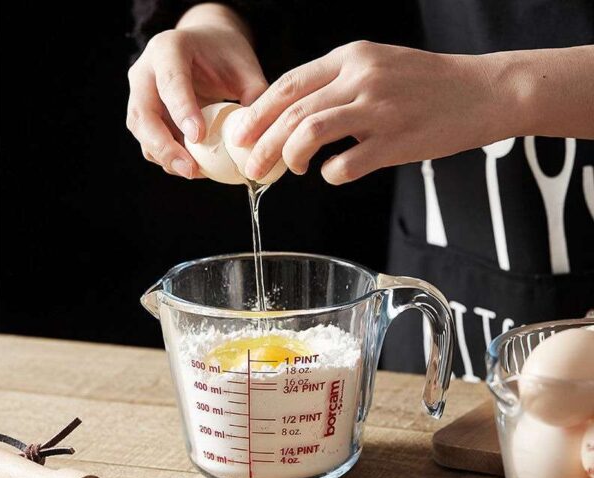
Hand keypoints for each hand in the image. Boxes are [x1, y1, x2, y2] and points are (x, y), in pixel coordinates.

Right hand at [127, 9, 266, 178]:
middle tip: (191, 169)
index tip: (199, 137)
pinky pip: (150, 143)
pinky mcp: (145, 117)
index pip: (170, 82)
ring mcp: (140, 95)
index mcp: (169, 49)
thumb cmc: (226, 56)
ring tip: (195, 172)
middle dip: (164, 146)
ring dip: (165, 158)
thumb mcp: (245, 68)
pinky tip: (194, 168)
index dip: (182, 111)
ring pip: (141, 133)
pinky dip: (169, 159)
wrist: (206, 47)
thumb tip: (257, 138)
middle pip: (143, 113)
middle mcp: (146, 72)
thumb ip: (254, 97)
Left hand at [232, 41, 510, 184]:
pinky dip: (331, 174)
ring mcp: (380, 109)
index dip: (258, 112)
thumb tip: (295, 116)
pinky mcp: (397, 141)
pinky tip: (333, 173)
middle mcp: (361, 77)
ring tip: (290, 169)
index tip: (241, 134)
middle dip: (262, 142)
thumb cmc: (427, 84)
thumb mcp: (378, 66)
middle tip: (251, 165)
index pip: (289, 84)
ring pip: (311, 133)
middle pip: (293, 111)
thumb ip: (337, 85)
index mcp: (352, 57)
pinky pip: (346, 164)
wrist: (482, 91)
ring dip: (290, 156)